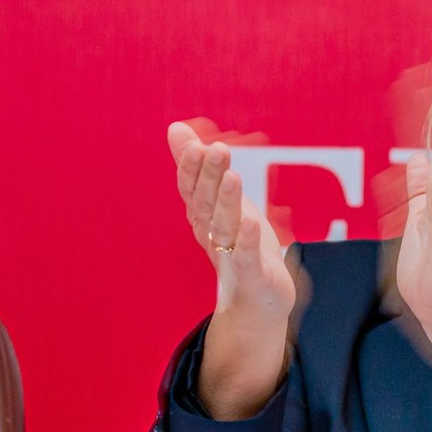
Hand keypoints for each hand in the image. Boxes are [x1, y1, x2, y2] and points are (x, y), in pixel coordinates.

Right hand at [169, 121, 299, 419]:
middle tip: (215, 148)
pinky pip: (247, 258)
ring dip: (227, 202)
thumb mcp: (220, 202)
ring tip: (232, 177)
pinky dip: (247, 241)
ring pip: (225, 227)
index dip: (190, 168)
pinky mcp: (252, 277)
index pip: (191, 189)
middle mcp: (210, 235)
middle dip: (209, 177)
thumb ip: (198, 167)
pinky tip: (252, 221)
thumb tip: (175, 127)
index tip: (192, 142)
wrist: (256, 303)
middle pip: (206, 203)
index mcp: (203, 216)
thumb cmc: (239, 245)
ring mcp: (229, 257)